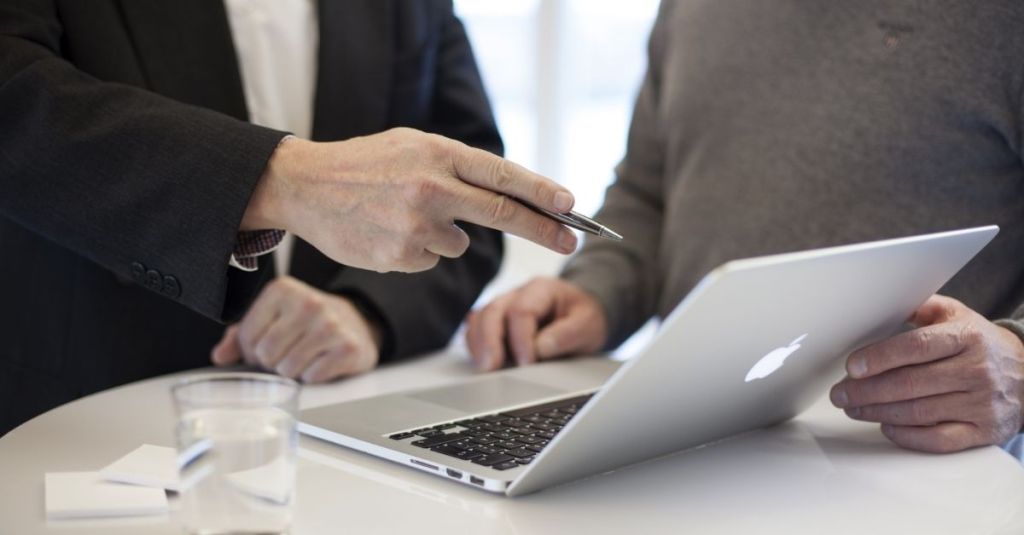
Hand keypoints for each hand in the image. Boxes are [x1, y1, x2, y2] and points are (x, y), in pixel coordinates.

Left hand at [210, 276, 380, 382]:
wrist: (355, 323)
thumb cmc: (306, 323)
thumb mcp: (272, 318)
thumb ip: (241, 335)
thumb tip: (220, 356)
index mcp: (282, 290)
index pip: (247, 337)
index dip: (252, 350)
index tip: (266, 345)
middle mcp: (308, 303)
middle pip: (266, 354)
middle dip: (272, 363)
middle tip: (286, 354)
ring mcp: (330, 325)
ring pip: (288, 369)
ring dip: (292, 372)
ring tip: (304, 357)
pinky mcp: (348, 347)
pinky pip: (312, 377)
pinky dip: (313, 376)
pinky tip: (321, 362)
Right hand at [242, 128, 578, 272]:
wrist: (305, 186)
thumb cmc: (364, 164)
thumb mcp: (412, 146)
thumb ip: (456, 167)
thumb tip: (506, 194)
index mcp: (438, 154)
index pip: (503, 176)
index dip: (542, 193)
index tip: (571, 206)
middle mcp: (432, 188)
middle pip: (503, 214)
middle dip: (544, 229)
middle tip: (572, 240)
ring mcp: (416, 225)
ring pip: (459, 243)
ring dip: (444, 234)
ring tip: (402, 214)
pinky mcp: (400, 256)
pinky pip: (431, 259)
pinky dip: (418, 250)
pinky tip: (388, 231)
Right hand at [465, 277, 607, 370]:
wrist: (582, 315)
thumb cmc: (583, 318)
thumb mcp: (588, 324)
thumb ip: (567, 334)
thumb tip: (540, 348)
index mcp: (541, 289)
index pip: (521, 311)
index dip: (521, 339)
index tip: (527, 363)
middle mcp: (517, 294)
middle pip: (493, 311)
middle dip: (490, 341)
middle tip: (491, 367)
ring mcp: (504, 307)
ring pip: (479, 319)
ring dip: (478, 344)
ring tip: (484, 367)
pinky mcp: (496, 322)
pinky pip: (476, 329)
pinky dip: (475, 345)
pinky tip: (482, 361)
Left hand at [830, 294, 1023, 452]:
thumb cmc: (981, 343)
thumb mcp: (956, 315)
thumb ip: (919, 307)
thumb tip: (879, 303)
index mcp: (966, 337)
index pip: (916, 347)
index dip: (879, 358)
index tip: (852, 367)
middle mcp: (976, 370)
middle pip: (910, 383)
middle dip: (866, 390)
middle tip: (840, 393)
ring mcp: (981, 403)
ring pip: (919, 412)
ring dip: (877, 412)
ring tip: (853, 407)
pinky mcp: (984, 431)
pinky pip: (939, 440)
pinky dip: (907, 436)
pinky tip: (885, 426)